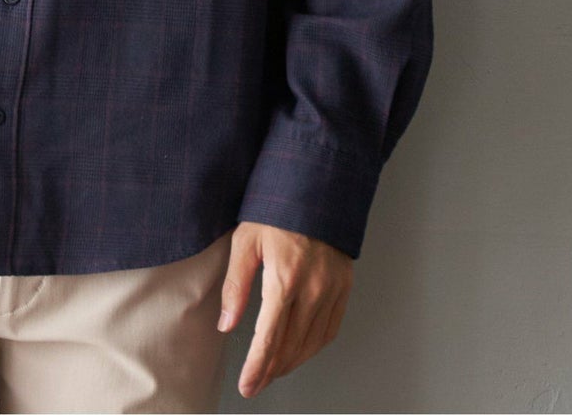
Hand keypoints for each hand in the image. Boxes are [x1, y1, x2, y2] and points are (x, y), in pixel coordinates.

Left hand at [217, 220, 353, 399]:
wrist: (316, 186)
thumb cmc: (275, 209)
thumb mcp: (245, 241)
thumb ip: (235, 286)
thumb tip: (226, 324)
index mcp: (284, 278)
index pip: (269, 338)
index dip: (257, 367)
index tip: (247, 386)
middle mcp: (313, 289)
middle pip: (291, 346)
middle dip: (271, 370)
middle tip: (255, 384)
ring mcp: (332, 290)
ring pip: (312, 343)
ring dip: (292, 362)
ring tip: (273, 371)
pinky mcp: (344, 287)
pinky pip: (330, 329)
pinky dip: (314, 347)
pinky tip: (300, 351)